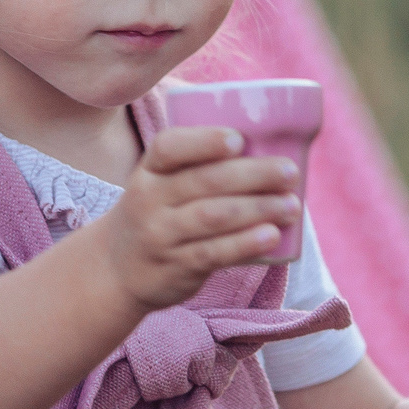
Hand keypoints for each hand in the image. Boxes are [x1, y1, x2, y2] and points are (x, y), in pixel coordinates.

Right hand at [93, 126, 301, 310]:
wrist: (117, 269)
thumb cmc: (157, 213)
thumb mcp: (159, 184)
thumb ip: (197, 166)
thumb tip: (272, 145)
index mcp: (149, 170)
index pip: (168, 147)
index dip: (204, 141)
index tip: (238, 139)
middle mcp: (149, 200)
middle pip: (204, 182)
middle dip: (253, 174)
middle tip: (289, 172)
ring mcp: (160, 235)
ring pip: (213, 216)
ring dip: (258, 209)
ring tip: (292, 205)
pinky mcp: (175, 267)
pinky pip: (213, 253)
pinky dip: (245, 244)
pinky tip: (272, 236)